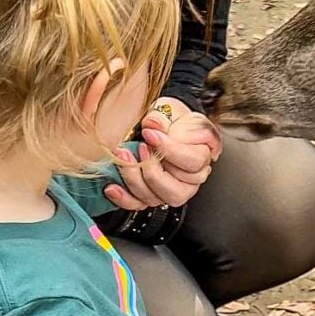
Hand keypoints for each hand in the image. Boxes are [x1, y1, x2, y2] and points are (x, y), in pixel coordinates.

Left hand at [104, 99, 220, 210]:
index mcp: (202, 156)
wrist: (163, 124)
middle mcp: (191, 179)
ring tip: (123, 157)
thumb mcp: (170, 110)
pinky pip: (138, 205)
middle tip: (138, 148)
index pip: (193, 161)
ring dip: (134, 179)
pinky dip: (123, 198)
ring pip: (155, 198)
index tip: (150, 134)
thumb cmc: (171, 119)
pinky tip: (112, 186)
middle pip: (176, 189)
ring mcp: (171, 190)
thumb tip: (153, 124)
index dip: (170, 149)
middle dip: (152, 170)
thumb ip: (164, 117)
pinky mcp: (152, 196)